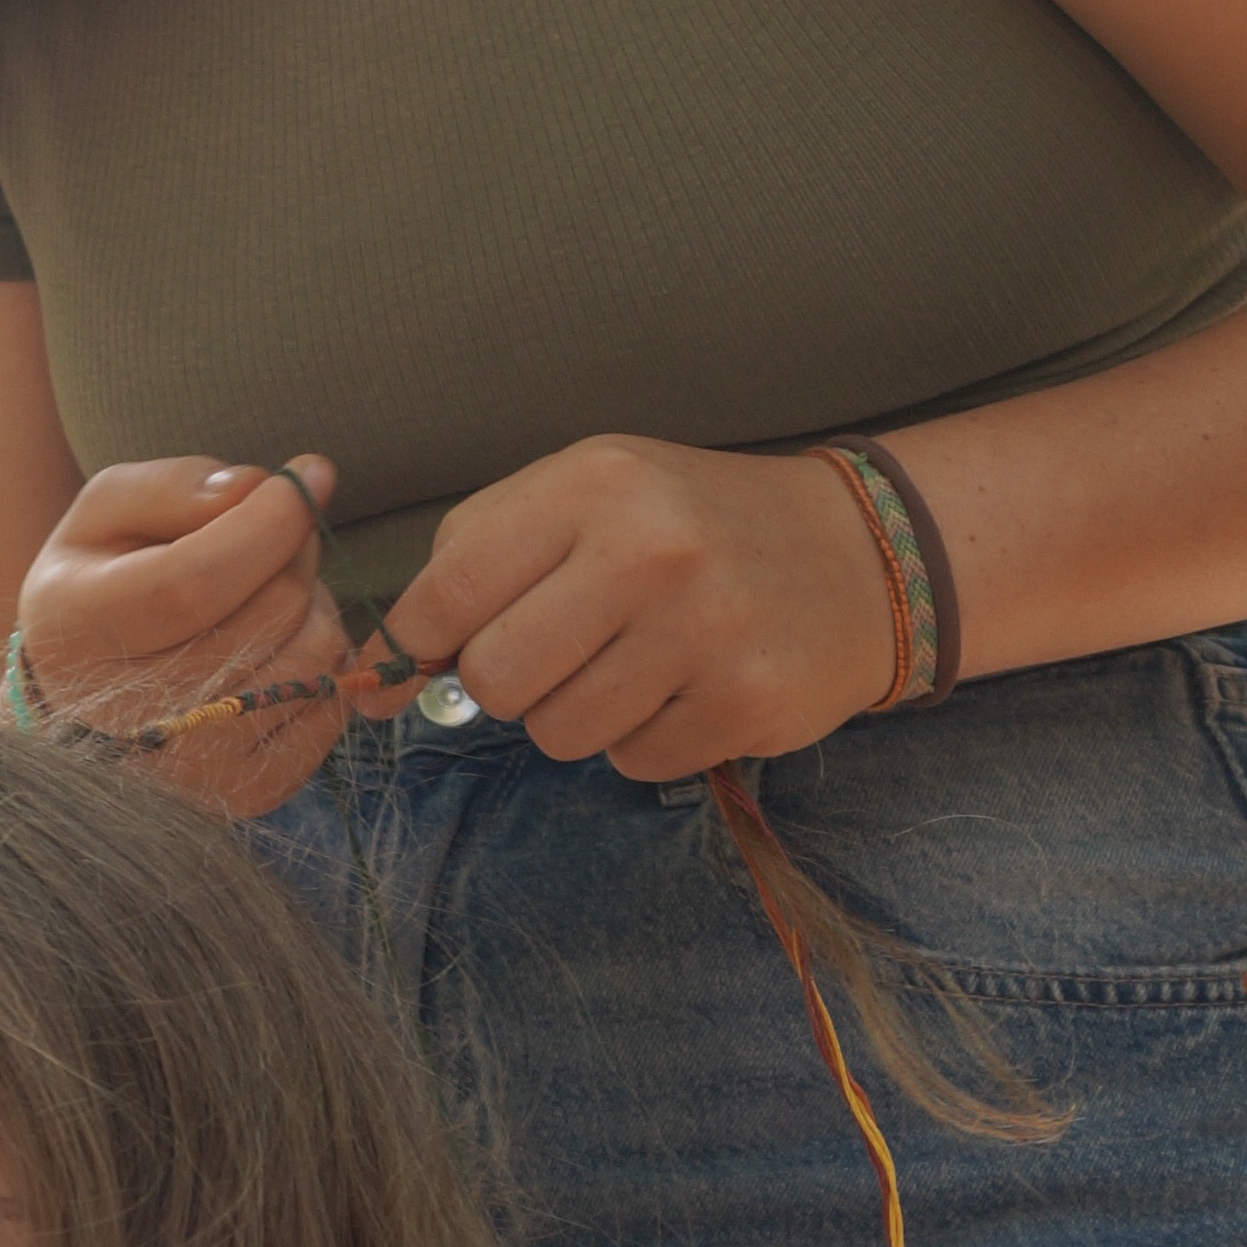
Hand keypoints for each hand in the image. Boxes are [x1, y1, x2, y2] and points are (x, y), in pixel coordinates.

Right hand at [15, 453, 360, 817]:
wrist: (85, 699)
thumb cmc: (101, 587)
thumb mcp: (107, 514)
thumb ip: (173, 487)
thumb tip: (255, 488)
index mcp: (75, 632)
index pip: (194, 581)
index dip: (269, 521)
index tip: (308, 475)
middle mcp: (127, 718)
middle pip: (267, 616)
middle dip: (295, 551)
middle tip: (279, 532)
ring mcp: (192, 769)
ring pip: (312, 660)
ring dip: (313, 605)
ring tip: (271, 591)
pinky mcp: (249, 794)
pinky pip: (333, 706)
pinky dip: (322, 661)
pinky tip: (280, 646)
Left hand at [383, 435, 903, 779]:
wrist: (858, 552)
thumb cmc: (693, 523)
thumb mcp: (592, 490)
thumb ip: (484, 553)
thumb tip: (387, 667)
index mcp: (594, 484)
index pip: (448, 590)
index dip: (416, 642)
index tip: (422, 657)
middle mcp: (649, 551)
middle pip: (496, 678)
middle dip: (508, 684)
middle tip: (556, 655)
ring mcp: (703, 631)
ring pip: (560, 733)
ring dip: (580, 715)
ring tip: (634, 664)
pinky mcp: (746, 703)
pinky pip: (636, 762)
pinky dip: (648, 739)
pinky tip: (687, 687)